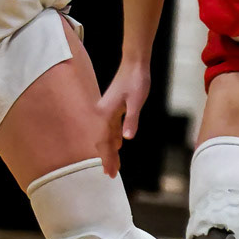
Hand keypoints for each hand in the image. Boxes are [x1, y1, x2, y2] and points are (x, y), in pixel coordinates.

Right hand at [94, 62, 151, 176]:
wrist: (134, 64)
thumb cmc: (135, 81)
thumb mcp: (136, 102)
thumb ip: (131, 120)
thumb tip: (126, 138)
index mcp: (105, 114)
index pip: (103, 142)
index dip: (106, 158)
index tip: (109, 172)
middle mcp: (101, 113)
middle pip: (102, 141)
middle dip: (106, 158)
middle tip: (110, 174)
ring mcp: (106, 110)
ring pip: (106, 135)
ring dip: (110, 150)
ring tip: (113, 164)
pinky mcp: (112, 107)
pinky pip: (110, 128)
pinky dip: (112, 138)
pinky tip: (117, 145)